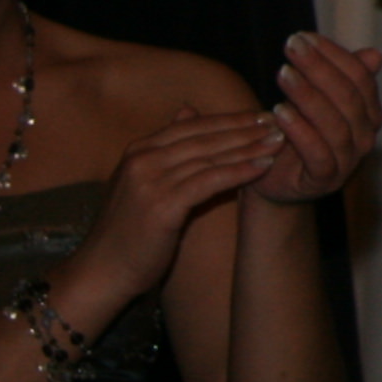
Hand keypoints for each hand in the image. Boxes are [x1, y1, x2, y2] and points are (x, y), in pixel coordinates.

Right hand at [66, 107, 287, 309]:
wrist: (102, 271)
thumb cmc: (128, 231)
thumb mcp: (144, 182)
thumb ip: (167, 149)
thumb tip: (188, 110)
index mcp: (139, 150)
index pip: (193, 125)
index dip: (230, 119)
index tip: (262, 115)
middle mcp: (143, 159)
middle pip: (205, 136)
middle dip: (245, 128)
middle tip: (279, 123)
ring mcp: (150, 181)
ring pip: (210, 156)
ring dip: (249, 147)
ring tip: (279, 142)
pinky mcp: (162, 205)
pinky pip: (209, 181)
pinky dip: (238, 171)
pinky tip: (262, 167)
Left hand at [250, 35, 381, 204]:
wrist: (274, 177)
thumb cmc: (296, 132)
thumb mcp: (315, 100)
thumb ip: (339, 79)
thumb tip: (375, 54)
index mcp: (369, 113)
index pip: (360, 77)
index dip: (333, 54)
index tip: (304, 37)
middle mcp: (365, 136)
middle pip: (348, 97)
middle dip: (319, 68)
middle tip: (292, 46)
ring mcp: (348, 160)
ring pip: (335, 124)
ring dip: (307, 96)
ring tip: (283, 74)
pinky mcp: (324, 180)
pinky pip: (318, 154)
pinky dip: (300, 132)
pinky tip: (280, 111)